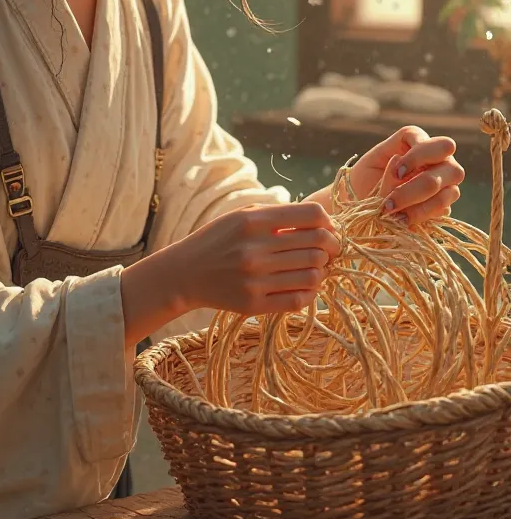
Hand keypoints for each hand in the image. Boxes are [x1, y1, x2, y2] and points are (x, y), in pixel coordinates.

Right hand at [173, 202, 340, 315]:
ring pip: (313, 274)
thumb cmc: (219, 239)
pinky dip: (311, 292)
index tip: (329, 230)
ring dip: (323, 271)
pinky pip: (299, 299)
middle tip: (331, 251)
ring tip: (317, 268)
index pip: (312, 215)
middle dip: (333, 247)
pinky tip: (306, 285)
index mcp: (254, 221)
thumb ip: (278, 215)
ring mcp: (255, 278)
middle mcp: (255, 249)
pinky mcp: (254, 303)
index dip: (329, 222)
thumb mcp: (242, 215)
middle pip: (318, 244)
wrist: (185, 273)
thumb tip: (322, 222)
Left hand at [349, 125, 464, 226]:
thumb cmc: (367, 177)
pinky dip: (419, 216)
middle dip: (418, 187)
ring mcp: (447, 185)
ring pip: (451, 193)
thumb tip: (400, 160)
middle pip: (452, 169)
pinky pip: (441, 211)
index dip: (420, 158)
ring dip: (418, 205)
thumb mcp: (371, 165)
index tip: (397, 172)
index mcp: (423, 143)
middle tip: (390, 201)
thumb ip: (389, 163)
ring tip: (392, 213)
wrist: (363, 203)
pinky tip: (400, 219)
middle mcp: (442, 161)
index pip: (440, 145)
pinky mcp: (444, 207)